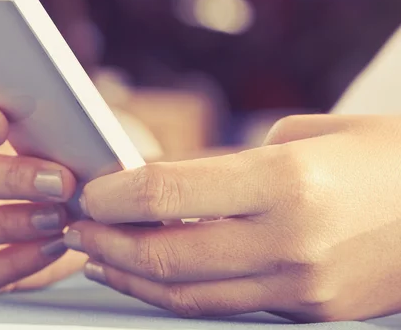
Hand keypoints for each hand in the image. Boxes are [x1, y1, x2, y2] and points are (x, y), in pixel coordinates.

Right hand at [0, 82, 85, 294]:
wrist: (61, 202)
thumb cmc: (49, 152)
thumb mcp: (49, 128)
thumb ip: (50, 121)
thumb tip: (78, 132)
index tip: (0, 125)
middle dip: (10, 178)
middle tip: (60, 181)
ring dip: (8, 222)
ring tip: (57, 217)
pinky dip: (17, 260)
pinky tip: (54, 245)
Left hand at [65, 115, 400, 321]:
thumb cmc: (381, 156)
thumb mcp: (303, 136)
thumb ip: (230, 165)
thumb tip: (169, 183)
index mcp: (286, 181)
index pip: (167, 193)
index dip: (113, 195)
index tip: (88, 191)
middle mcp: (289, 241)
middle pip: (166, 254)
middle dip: (106, 242)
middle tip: (76, 227)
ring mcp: (300, 287)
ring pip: (188, 294)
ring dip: (132, 275)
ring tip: (98, 256)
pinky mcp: (308, 312)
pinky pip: (224, 307)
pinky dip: (177, 293)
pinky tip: (153, 275)